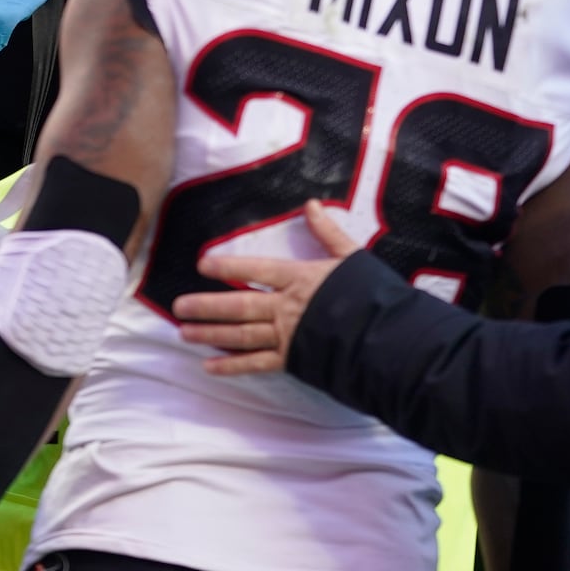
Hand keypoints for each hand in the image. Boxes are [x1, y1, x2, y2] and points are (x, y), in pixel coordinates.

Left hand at [170, 199, 360, 374]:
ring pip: (242, 334)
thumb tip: (311, 204)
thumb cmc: (374, 296)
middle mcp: (287, 307)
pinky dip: (233, 365)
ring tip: (184, 332)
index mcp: (300, 278)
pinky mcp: (294, 360)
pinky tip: (209, 366)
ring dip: (211, 334)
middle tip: (178, 306)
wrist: (391, 339)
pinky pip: (257, 364)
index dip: (228, 266)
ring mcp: (288, 335)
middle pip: (240, 304)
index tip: (201, 265)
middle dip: (207, 305)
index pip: (256, 268)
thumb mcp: (353, 257)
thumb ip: (328, 233)